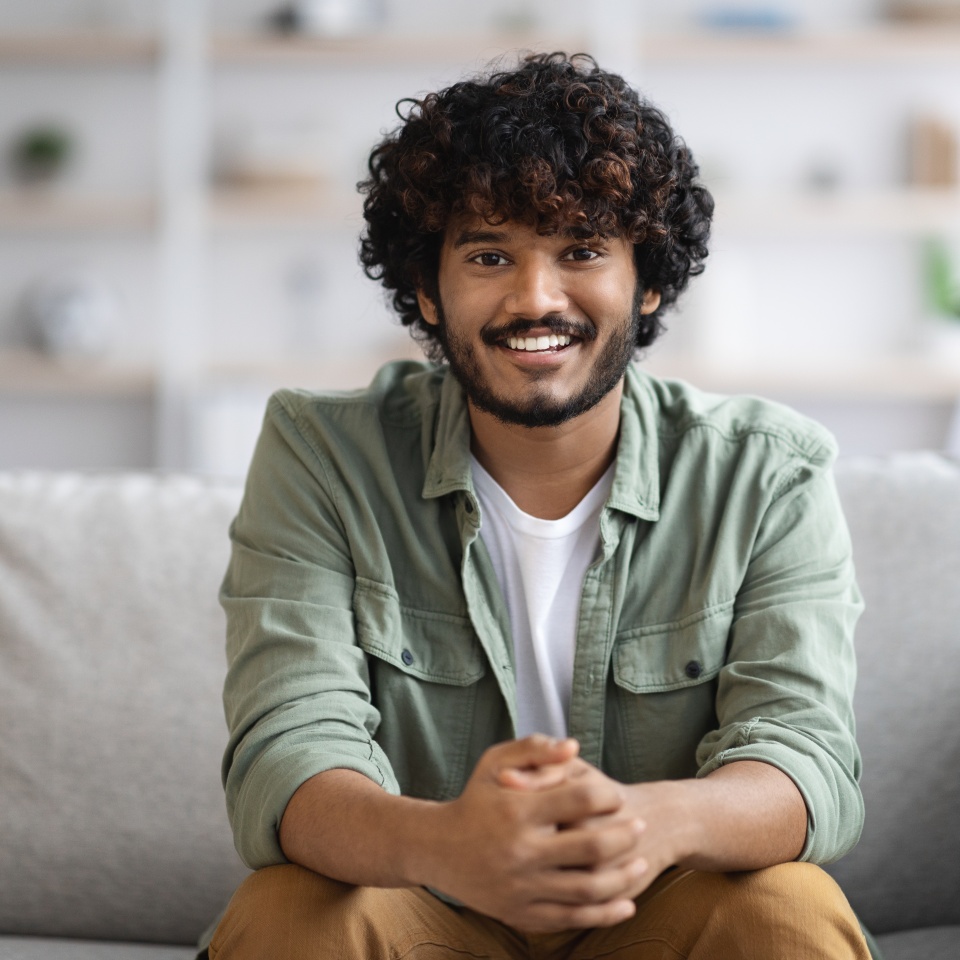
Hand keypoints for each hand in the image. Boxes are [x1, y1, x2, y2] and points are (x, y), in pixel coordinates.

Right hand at [425, 736, 648, 931]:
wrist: (439, 850)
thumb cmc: (476, 798)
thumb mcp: (495, 761)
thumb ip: (534, 748)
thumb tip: (574, 746)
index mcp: (517, 810)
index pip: (579, 800)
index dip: (607, 796)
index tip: (617, 796)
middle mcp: (521, 851)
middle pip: (591, 846)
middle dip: (624, 836)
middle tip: (639, 827)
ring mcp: (522, 887)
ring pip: (588, 889)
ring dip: (623, 877)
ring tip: (641, 861)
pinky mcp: (521, 913)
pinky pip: (573, 919)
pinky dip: (605, 914)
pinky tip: (626, 903)